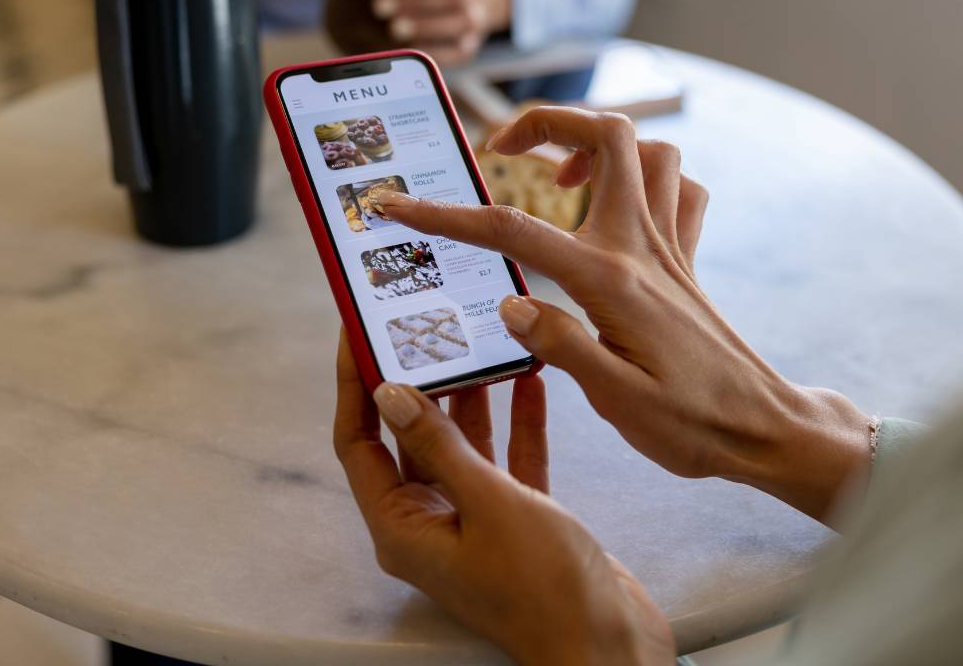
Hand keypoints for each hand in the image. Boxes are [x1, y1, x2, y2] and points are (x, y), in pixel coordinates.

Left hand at [333, 329, 672, 664]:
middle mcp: (431, 524)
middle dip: (417, 383)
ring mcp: (474, 523)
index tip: (358, 334)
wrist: (609, 644)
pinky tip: (528, 383)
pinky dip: (516, 424)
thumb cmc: (546, 590)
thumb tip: (392, 394)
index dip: (354, 387)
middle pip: (408, 439)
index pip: (359, 443)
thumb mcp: (490, 504)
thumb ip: (442, 445)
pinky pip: (507, 461)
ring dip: (470, 398)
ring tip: (477, 343)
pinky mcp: (517, 521)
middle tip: (424, 328)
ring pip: (461, 446)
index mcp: (403, 528)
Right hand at [376, 107, 872, 521]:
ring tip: (559, 180)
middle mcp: (643, 248)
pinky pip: (679, 188)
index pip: (513, 230)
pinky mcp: (687, 260)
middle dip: (548, 120)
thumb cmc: (691, 424)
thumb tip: (509, 302)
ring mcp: (671, 247)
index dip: (446, 214)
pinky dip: (648, 178)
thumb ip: (561, 345)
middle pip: (606, 135)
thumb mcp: (617, 402)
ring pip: (649, 149)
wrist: (763, 429)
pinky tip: (616, 210)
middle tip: (504, 150)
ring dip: (599, 143)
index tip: (396, 205)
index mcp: (610, 282)